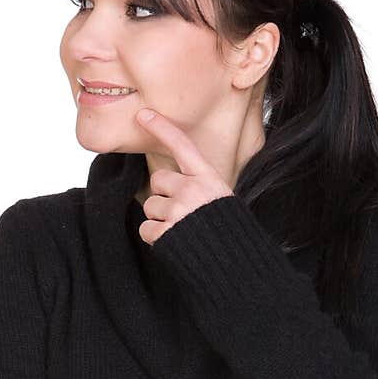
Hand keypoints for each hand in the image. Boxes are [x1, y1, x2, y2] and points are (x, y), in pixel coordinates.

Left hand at [135, 109, 233, 243]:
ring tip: (181, 230)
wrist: (235, 263)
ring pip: (150, 206)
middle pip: (157, 181)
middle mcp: (192, 190)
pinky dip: (155, 238)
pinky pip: (146, 229)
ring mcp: (179, 210)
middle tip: (181, 213)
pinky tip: (173, 242)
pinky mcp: (167, 232)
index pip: (182, 145)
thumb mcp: (220, 198)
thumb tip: (166, 183)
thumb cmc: (227, 231)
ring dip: (159, 219)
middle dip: (163, 196)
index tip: (142, 115)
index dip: (162, 128)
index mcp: (208, 178)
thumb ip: (197, 185)